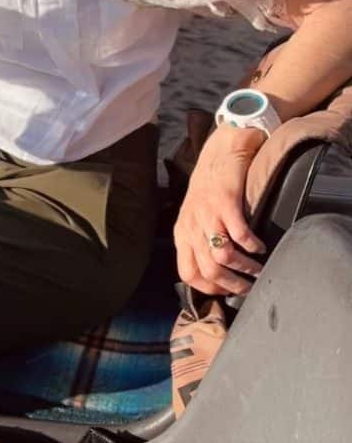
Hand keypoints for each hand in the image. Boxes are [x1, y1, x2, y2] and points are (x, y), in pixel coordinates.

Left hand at [173, 124, 266, 295]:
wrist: (220, 150)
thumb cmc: (210, 187)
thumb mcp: (196, 217)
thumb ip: (201, 240)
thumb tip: (217, 272)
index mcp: (182, 233)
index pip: (187, 273)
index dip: (209, 288)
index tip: (227, 291)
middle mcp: (190, 226)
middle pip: (208, 270)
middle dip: (232, 284)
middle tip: (250, 286)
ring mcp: (207, 214)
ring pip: (223, 256)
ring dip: (245, 268)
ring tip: (259, 268)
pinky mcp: (225, 201)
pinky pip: (239, 234)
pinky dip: (253, 246)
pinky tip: (261, 246)